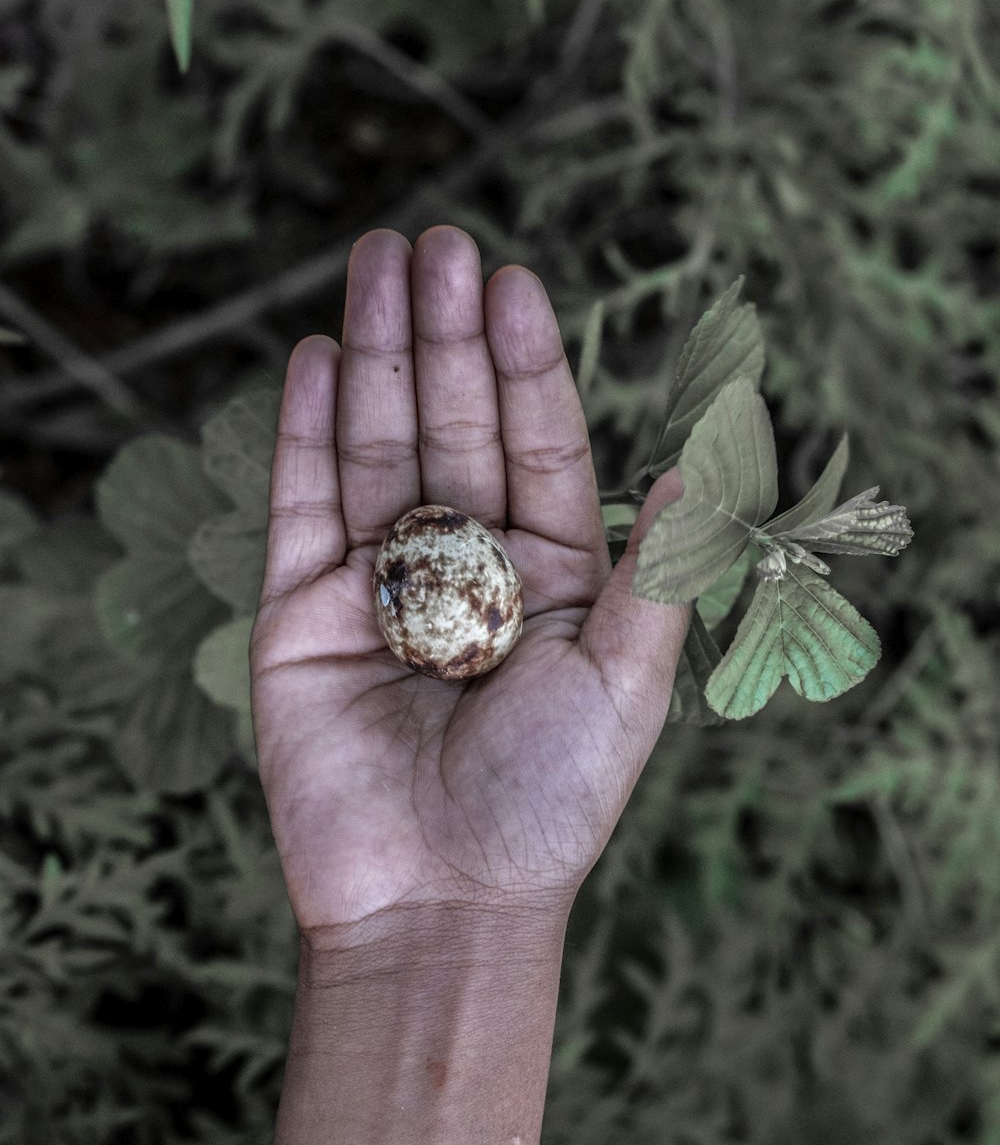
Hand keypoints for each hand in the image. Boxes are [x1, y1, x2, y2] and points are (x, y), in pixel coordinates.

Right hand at [250, 226, 689, 953]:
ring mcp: (378, 587)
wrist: (438, 901)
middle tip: (434, 243)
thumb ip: (658, 570)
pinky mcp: (301, 617)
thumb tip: (705, 459)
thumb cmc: (547, 806)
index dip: (527, 365)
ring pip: (376, 449)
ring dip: (376, 356)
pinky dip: (305, 433)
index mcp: (549, 580)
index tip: (515, 280)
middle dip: (445, 336)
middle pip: (454, 428)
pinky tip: (317, 359)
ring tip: (375, 262)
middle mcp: (464, 570)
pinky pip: (303, 508)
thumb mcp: (625, 684)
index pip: (537, 447)